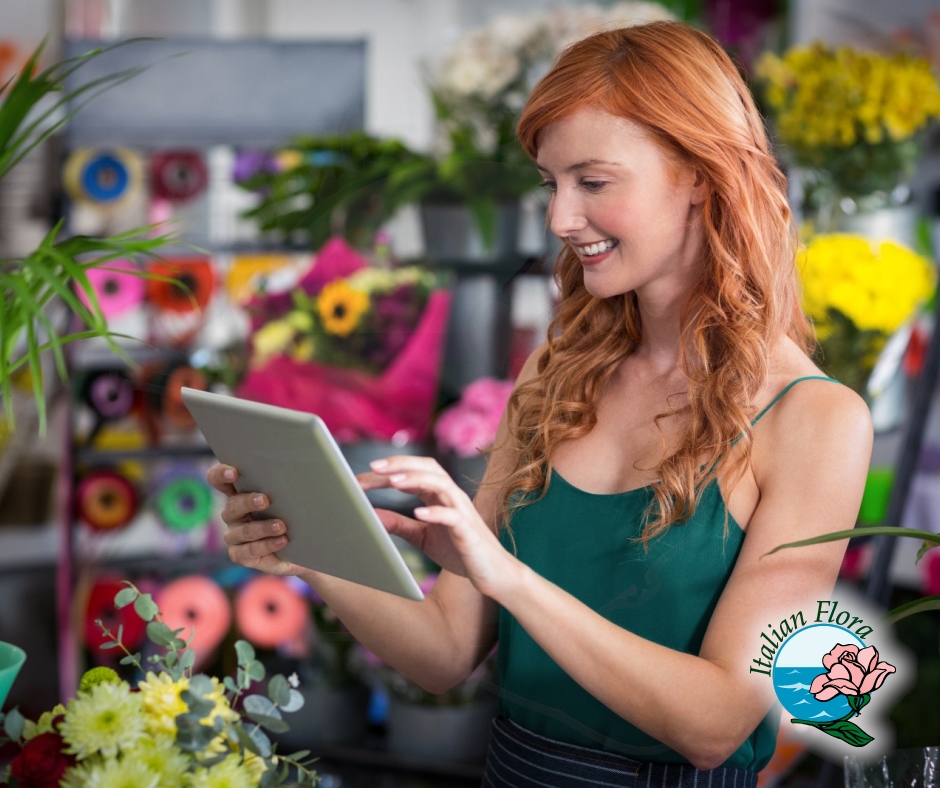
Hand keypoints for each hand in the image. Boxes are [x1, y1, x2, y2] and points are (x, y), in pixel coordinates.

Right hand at [206, 463, 299, 575]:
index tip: (234, 472)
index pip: (218, 479)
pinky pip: (248, 551)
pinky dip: (266, 546)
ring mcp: (234, 535)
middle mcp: (233, 513)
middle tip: (265, 500)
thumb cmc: (293, 514)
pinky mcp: (240, 555)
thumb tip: (298, 471)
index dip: (220, 474)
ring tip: (281, 526)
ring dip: (262, 528)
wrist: (302, 547)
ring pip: (243, 531)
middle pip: (232, 505)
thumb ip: (284, 486)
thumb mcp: (289, 498)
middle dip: (248, 502)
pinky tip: (282, 541)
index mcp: (239, 493)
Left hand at [363, 456, 518, 598]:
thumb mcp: (422, 537)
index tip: (362, 476)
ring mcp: (462, 511)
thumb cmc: (459, 551)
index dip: (389, 470)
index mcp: (439, 496)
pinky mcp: (469, 531)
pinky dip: (436, 512)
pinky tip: (418, 513)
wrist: (493, 574)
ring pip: (441, 483)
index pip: (414, 472)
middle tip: (373, 467)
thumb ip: (399, 525)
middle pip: (428, 468)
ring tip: (393, 482)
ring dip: (417, 480)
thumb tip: (370, 516)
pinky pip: (453, 516)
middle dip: (401, 464)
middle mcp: (452, 497)